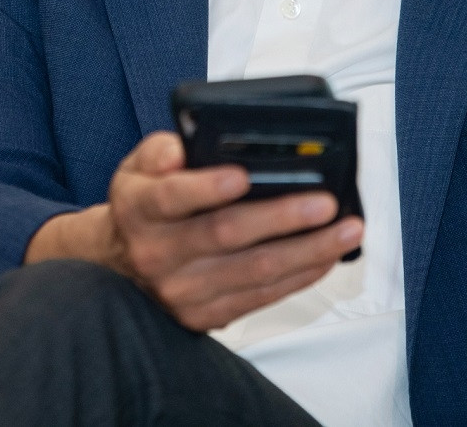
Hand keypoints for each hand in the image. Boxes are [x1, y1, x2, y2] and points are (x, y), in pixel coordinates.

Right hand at [25, 130, 363, 330]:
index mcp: (139, 209)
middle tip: (324, 202)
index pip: (170, 197)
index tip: (243, 175)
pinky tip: (326, 255)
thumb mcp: (137, 166)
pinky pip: (260, 297)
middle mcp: (157, 254)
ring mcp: (182, 292)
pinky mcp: (205, 316)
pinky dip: (299, 276)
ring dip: (306, 251)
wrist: (120, 264)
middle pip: (225, 235)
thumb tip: (179, 151)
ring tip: (346, 229)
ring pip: (253, 272)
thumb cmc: (144, 203)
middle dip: (281, 218)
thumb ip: (159, 150)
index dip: (206, 187)